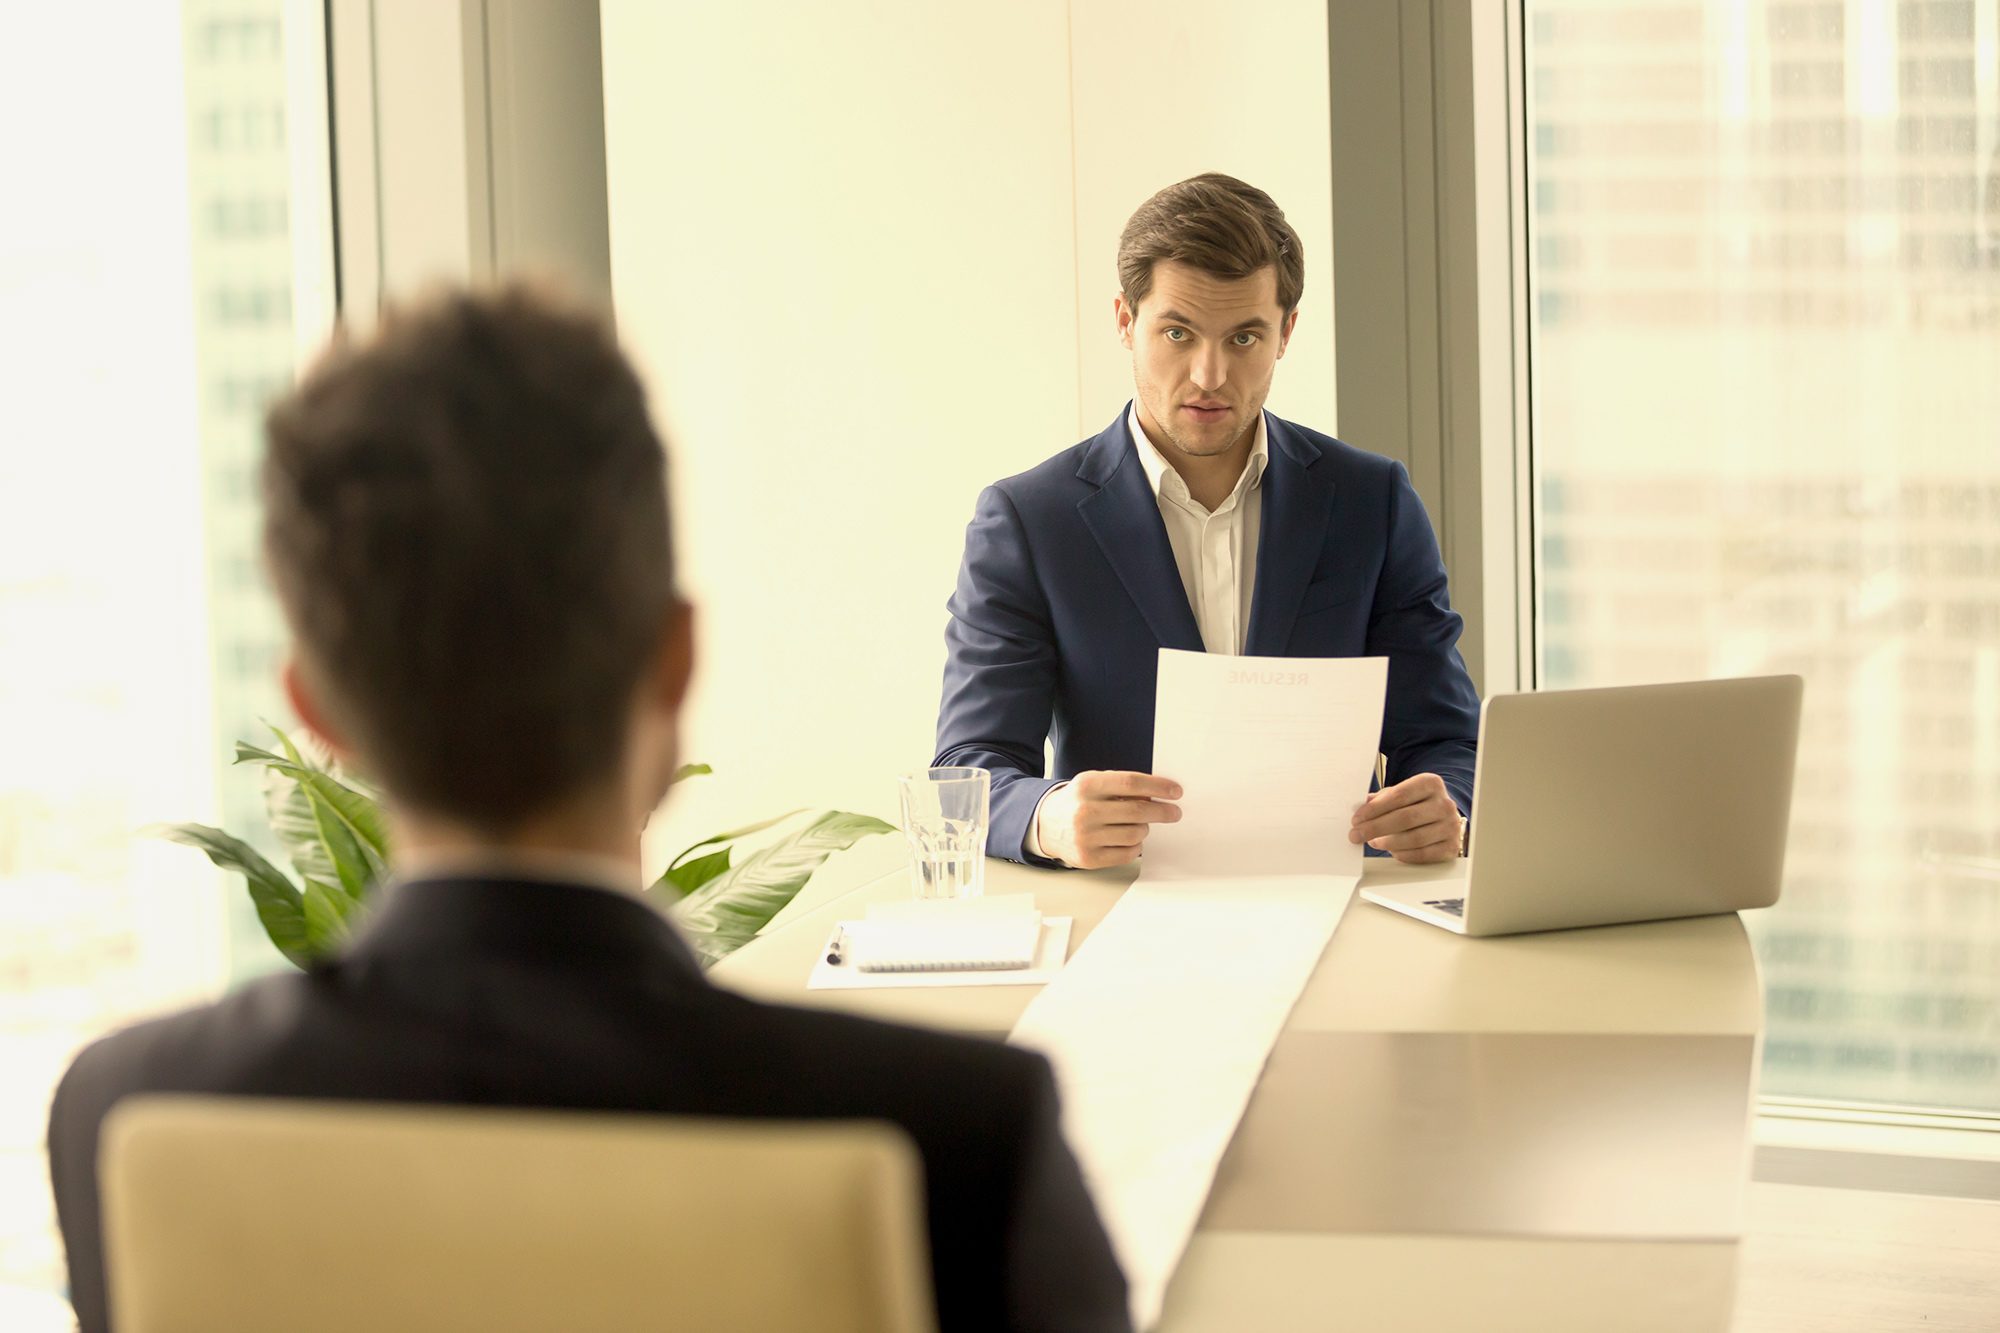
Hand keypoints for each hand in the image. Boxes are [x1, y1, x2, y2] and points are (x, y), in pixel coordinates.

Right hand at [1037, 771, 1181, 868]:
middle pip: (1136, 811)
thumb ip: (1123, 787)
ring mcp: (1085, 837)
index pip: (1130, 783)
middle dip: (1162, 812)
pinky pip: (1127, 854)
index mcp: (1086, 785)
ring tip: (1140, 826)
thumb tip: (1157, 796)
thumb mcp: (1095, 784)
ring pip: (1135, 834)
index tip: (1175, 792)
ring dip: (1144, 829)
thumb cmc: (1079, 802)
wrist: (1047, 825)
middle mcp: (1084, 811)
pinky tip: (1131, 841)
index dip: (1157, 787)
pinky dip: (1136, 847)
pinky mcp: (1088, 858)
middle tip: (1174, 812)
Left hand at [1349, 772, 1462, 862]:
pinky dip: (1402, 854)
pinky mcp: (1451, 847)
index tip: (1357, 819)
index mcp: (1431, 784)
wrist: (1443, 817)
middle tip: (1356, 835)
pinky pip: (1422, 854)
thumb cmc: (1417, 804)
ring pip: (1414, 838)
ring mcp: (1451, 827)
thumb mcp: (1400, 794)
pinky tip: (1391, 850)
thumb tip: (1360, 807)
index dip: (1375, 809)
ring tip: (1374, 842)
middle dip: (1376, 828)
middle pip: (1406, 818)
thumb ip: (1381, 799)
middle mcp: (1445, 804)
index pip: (1400, 795)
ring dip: (1387, 843)